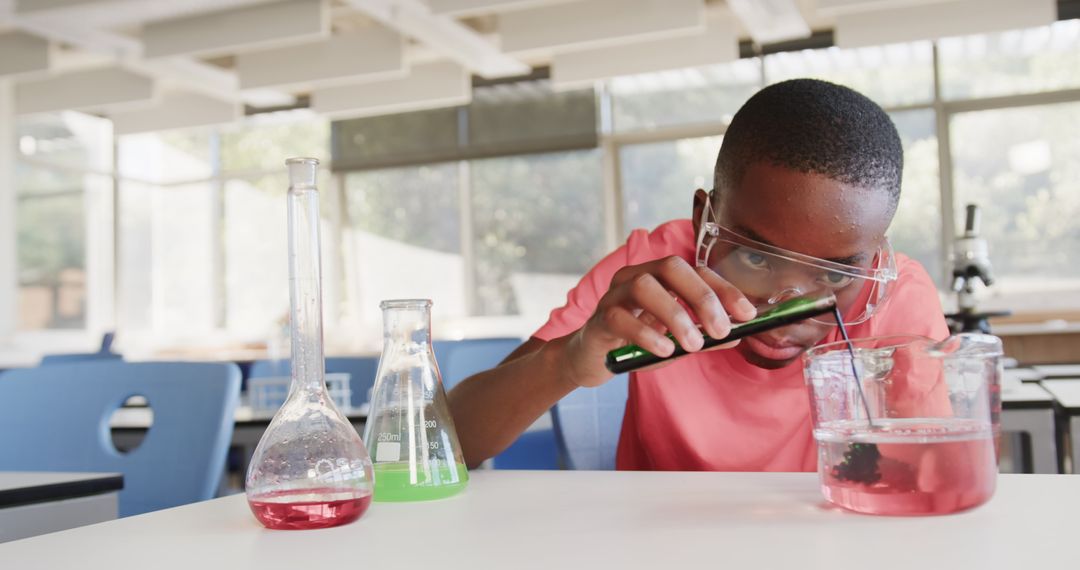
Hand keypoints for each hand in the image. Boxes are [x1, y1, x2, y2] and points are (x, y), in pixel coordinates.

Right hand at [563, 256, 756, 386]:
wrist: (591, 360)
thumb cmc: (636, 344)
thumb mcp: (676, 340)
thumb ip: (704, 337)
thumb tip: (737, 334)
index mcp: (659, 277)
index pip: (697, 271)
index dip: (724, 289)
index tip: (748, 314)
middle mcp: (636, 276)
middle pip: (671, 268)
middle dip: (702, 297)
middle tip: (720, 330)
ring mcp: (615, 294)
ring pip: (645, 287)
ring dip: (675, 315)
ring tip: (693, 345)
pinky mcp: (599, 318)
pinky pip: (621, 318)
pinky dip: (647, 334)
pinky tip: (664, 351)